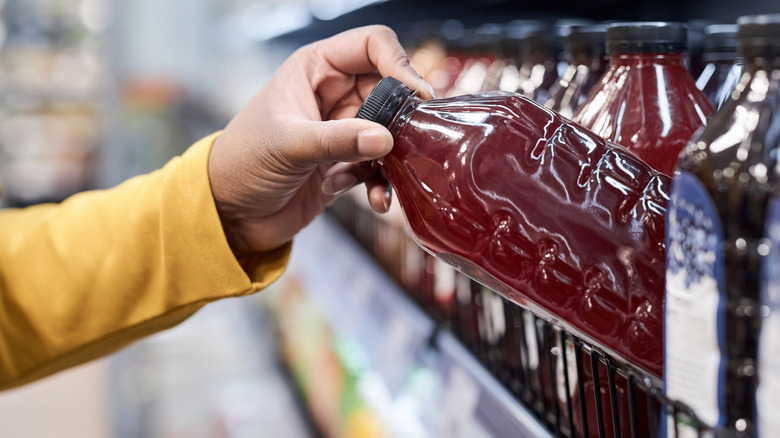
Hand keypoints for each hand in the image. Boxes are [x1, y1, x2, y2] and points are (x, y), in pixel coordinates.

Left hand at [208, 25, 433, 256]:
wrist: (230, 214)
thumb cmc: (242, 163)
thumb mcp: (287, 146)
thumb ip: (337, 141)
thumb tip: (384, 139)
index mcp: (316, 69)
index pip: (371, 45)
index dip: (398, 63)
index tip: (416, 95)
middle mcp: (334, 94)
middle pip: (390, 92)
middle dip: (400, 121)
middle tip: (409, 146)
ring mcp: (343, 130)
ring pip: (390, 133)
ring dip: (392, 160)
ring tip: (382, 182)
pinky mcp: (348, 163)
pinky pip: (381, 167)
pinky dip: (382, 184)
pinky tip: (374, 200)